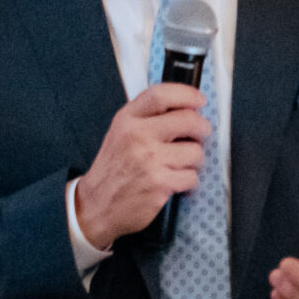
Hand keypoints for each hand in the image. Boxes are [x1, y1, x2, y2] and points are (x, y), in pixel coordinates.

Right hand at [73, 83, 211, 245]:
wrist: (96, 203)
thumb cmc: (115, 168)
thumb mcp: (121, 132)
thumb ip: (148, 117)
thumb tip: (187, 107)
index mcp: (127, 119)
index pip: (162, 94)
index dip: (187, 95)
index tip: (200, 101)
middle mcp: (138, 135)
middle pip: (189, 120)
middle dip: (202, 128)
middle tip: (200, 135)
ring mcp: (149, 160)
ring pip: (196, 151)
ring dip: (194, 160)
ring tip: (178, 165)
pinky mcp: (160, 183)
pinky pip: (192, 176)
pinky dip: (187, 182)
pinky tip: (174, 181)